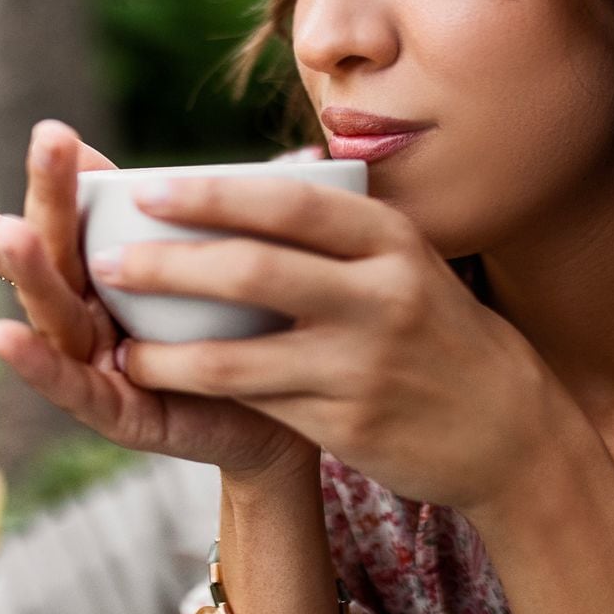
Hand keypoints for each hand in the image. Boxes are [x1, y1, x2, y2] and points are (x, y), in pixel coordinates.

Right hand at [0, 123, 317, 478]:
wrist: (288, 413)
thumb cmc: (254, 333)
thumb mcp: (236, 269)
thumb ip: (230, 223)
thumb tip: (277, 159)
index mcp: (107, 268)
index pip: (61, 214)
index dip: (45, 175)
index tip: (47, 126)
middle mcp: (90, 309)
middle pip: (50, 245)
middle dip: (46, 192)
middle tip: (50, 138)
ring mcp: (96, 359)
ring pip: (49, 306)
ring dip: (27, 264)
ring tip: (11, 228)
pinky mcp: (114, 410)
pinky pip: (68, 385)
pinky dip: (33, 361)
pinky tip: (0, 335)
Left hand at [98, 175, 575, 514]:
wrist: (506, 423)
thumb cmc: (439, 330)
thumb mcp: (408, 263)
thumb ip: (340, 234)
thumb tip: (244, 194)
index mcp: (393, 241)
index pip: (290, 203)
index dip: (212, 194)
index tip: (150, 189)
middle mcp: (381, 295)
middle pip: (253, 269)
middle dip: (168, 263)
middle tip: (107, 259)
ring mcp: (364, 363)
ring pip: (238, 351)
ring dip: (163, 346)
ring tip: (113, 337)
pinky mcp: (349, 423)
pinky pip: (255, 401)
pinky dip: (198, 389)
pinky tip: (165, 380)